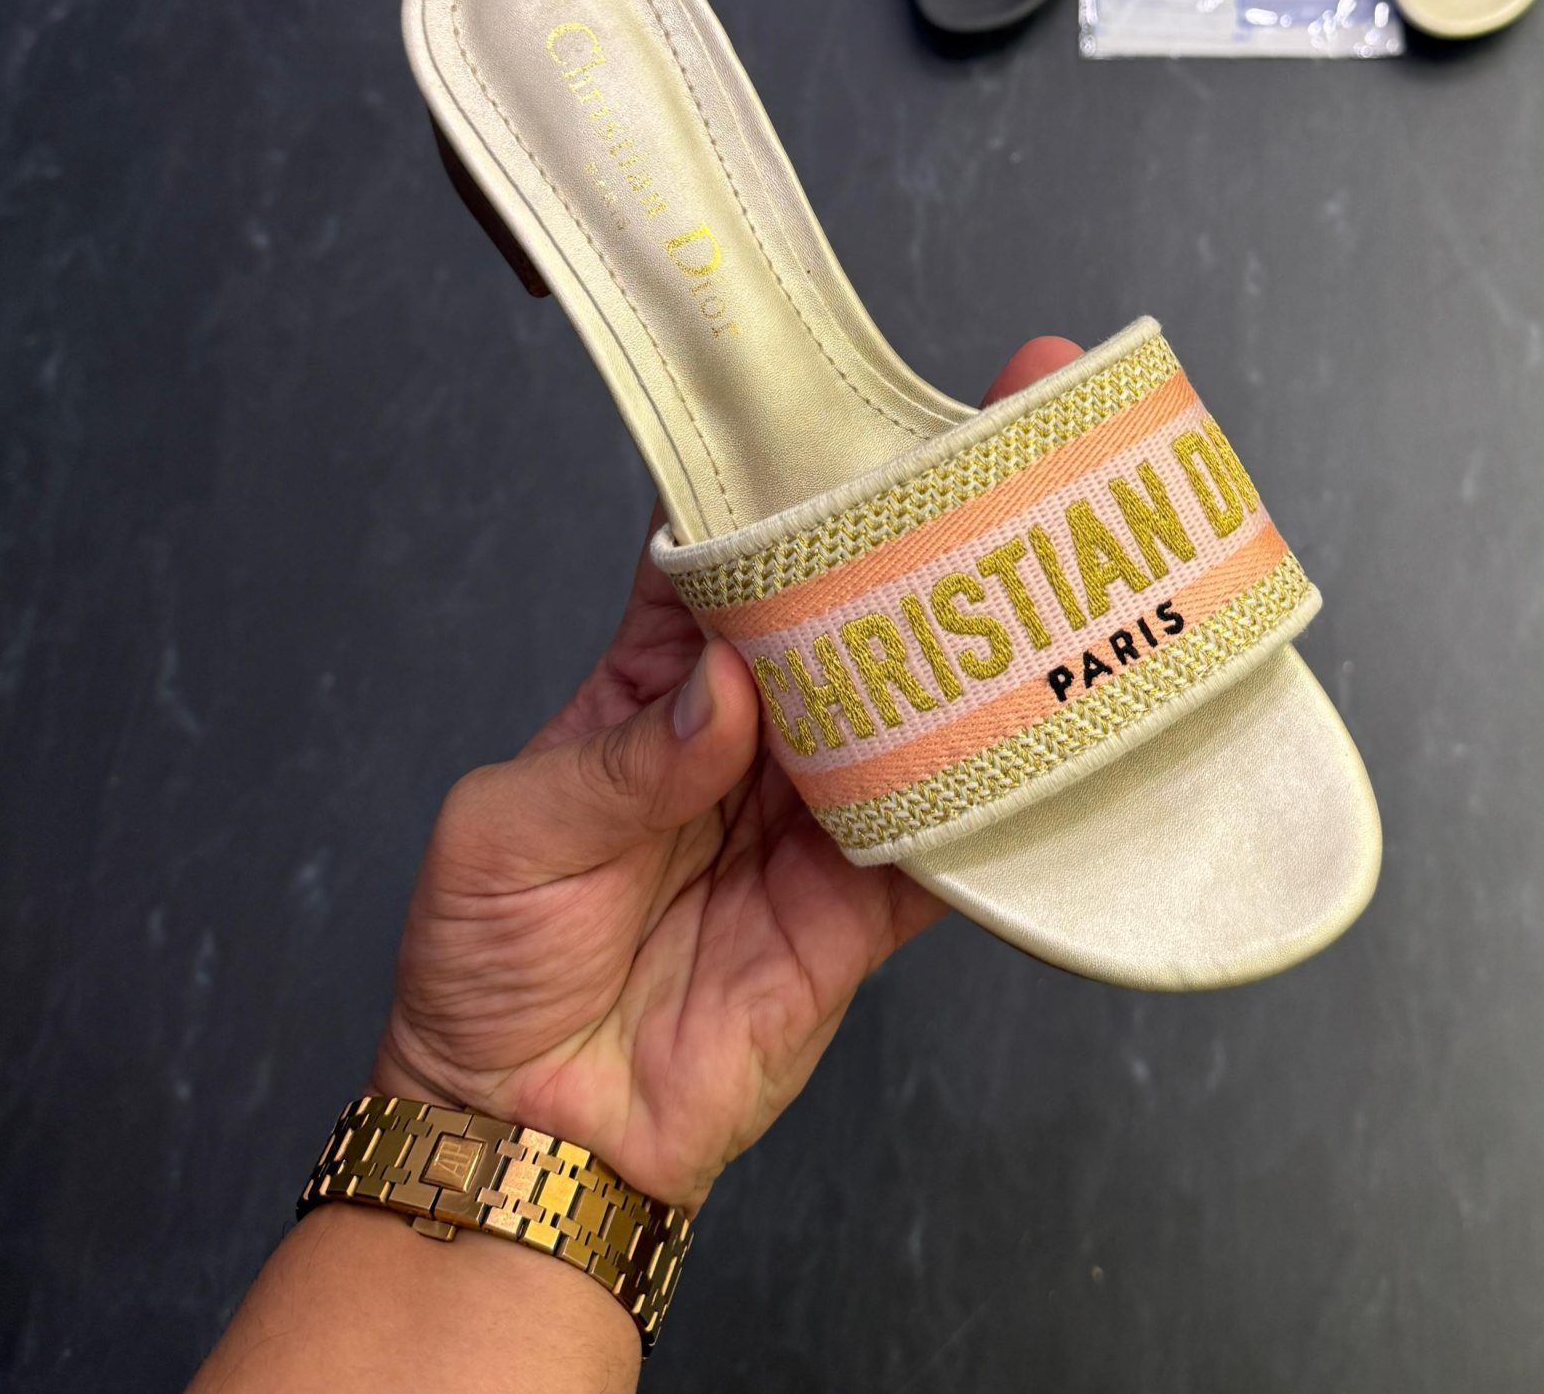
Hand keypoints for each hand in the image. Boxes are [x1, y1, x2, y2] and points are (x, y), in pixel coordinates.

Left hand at [373, 336, 1082, 1209]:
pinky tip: (1060, 733)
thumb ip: (626, 760)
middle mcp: (755, 731)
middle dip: (922, 532)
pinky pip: (945, 845)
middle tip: (1009, 445)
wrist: (524, 1139)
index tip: (849, 404)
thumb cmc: (483, 965)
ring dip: (986, 645)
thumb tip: (729, 689)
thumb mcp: (512, 832)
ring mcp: (816, 815)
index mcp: (660, 681)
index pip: (732, 551)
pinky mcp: (861, 910)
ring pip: (916, 711)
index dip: (786, 477)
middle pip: (849, 613)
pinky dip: (1002, 802)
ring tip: (1061, 564)